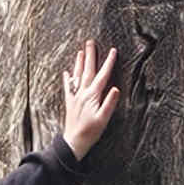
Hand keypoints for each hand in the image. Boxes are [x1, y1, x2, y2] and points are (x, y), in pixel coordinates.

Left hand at [60, 36, 119, 161]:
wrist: (73, 141)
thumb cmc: (91, 132)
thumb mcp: (104, 119)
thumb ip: (109, 103)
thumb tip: (116, 88)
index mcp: (93, 96)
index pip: (103, 75)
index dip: (108, 62)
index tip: (112, 50)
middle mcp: (83, 93)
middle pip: (88, 71)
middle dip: (90, 55)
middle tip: (90, 42)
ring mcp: (75, 97)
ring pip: (78, 76)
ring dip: (79, 63)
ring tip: (80, 51)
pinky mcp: (70, 102)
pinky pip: (68, 87)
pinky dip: (68, 78)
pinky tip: (67, 72)